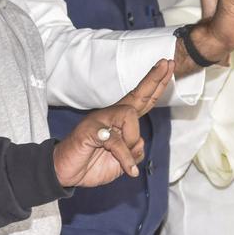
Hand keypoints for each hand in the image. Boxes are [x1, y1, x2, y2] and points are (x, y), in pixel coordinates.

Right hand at [53, 59, 173, 187]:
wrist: (66, 171)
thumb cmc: (92, 164)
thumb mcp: (122, 162)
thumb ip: (134, 152)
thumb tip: (140, 142)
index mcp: (120, 122)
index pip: (142, 100)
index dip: (155, 84)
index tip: (167, 66)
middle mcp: (111, 116)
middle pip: (137, 95)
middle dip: (153, 79)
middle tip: (166, 63)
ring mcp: (100, 121)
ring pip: (129, 116)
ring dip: (132, 141)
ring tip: (126, 159)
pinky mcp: (91, 130)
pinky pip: (116, 140)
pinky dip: (125, 158)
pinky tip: (129, 170)